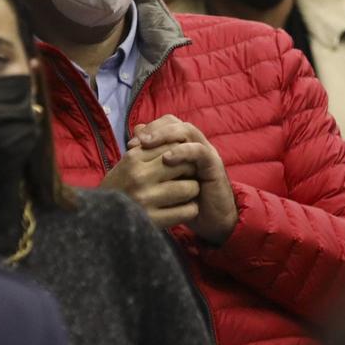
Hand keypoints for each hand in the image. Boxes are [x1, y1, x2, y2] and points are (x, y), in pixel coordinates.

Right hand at [101, 143, 200, 228]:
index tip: (182, 162)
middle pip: (185, 165)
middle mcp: (139, 176)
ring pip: (189, 188)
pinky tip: (183, 209)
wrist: (98, 218)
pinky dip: (190, 209)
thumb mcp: (127, 163)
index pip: (173, 147)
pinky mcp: (153, 220)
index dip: (183, 154)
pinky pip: (187, 211)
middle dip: (191, 170)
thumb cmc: (118, 187)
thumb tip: (173, 131)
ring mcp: (146, 199)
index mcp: (133, 158)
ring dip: (192, 191)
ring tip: (185, 193)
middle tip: (188, 177)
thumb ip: (149, 148)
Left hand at [134, 117, 237, 245]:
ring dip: (166, 134)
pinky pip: (199, 151)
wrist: (211, 220)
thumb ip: (152, 164)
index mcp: (184, 145)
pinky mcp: (213, 165)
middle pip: (176, 123)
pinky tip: (167, 158)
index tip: (131, 144)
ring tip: (148, 143)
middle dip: (155, 129)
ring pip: (187, 131)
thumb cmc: (186, 202)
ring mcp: (206, 153)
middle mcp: (195, 145)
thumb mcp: (164, 182)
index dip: (149, 129)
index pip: (167, 123)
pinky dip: (182, 151)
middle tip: (139, 141)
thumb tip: (133, 147)